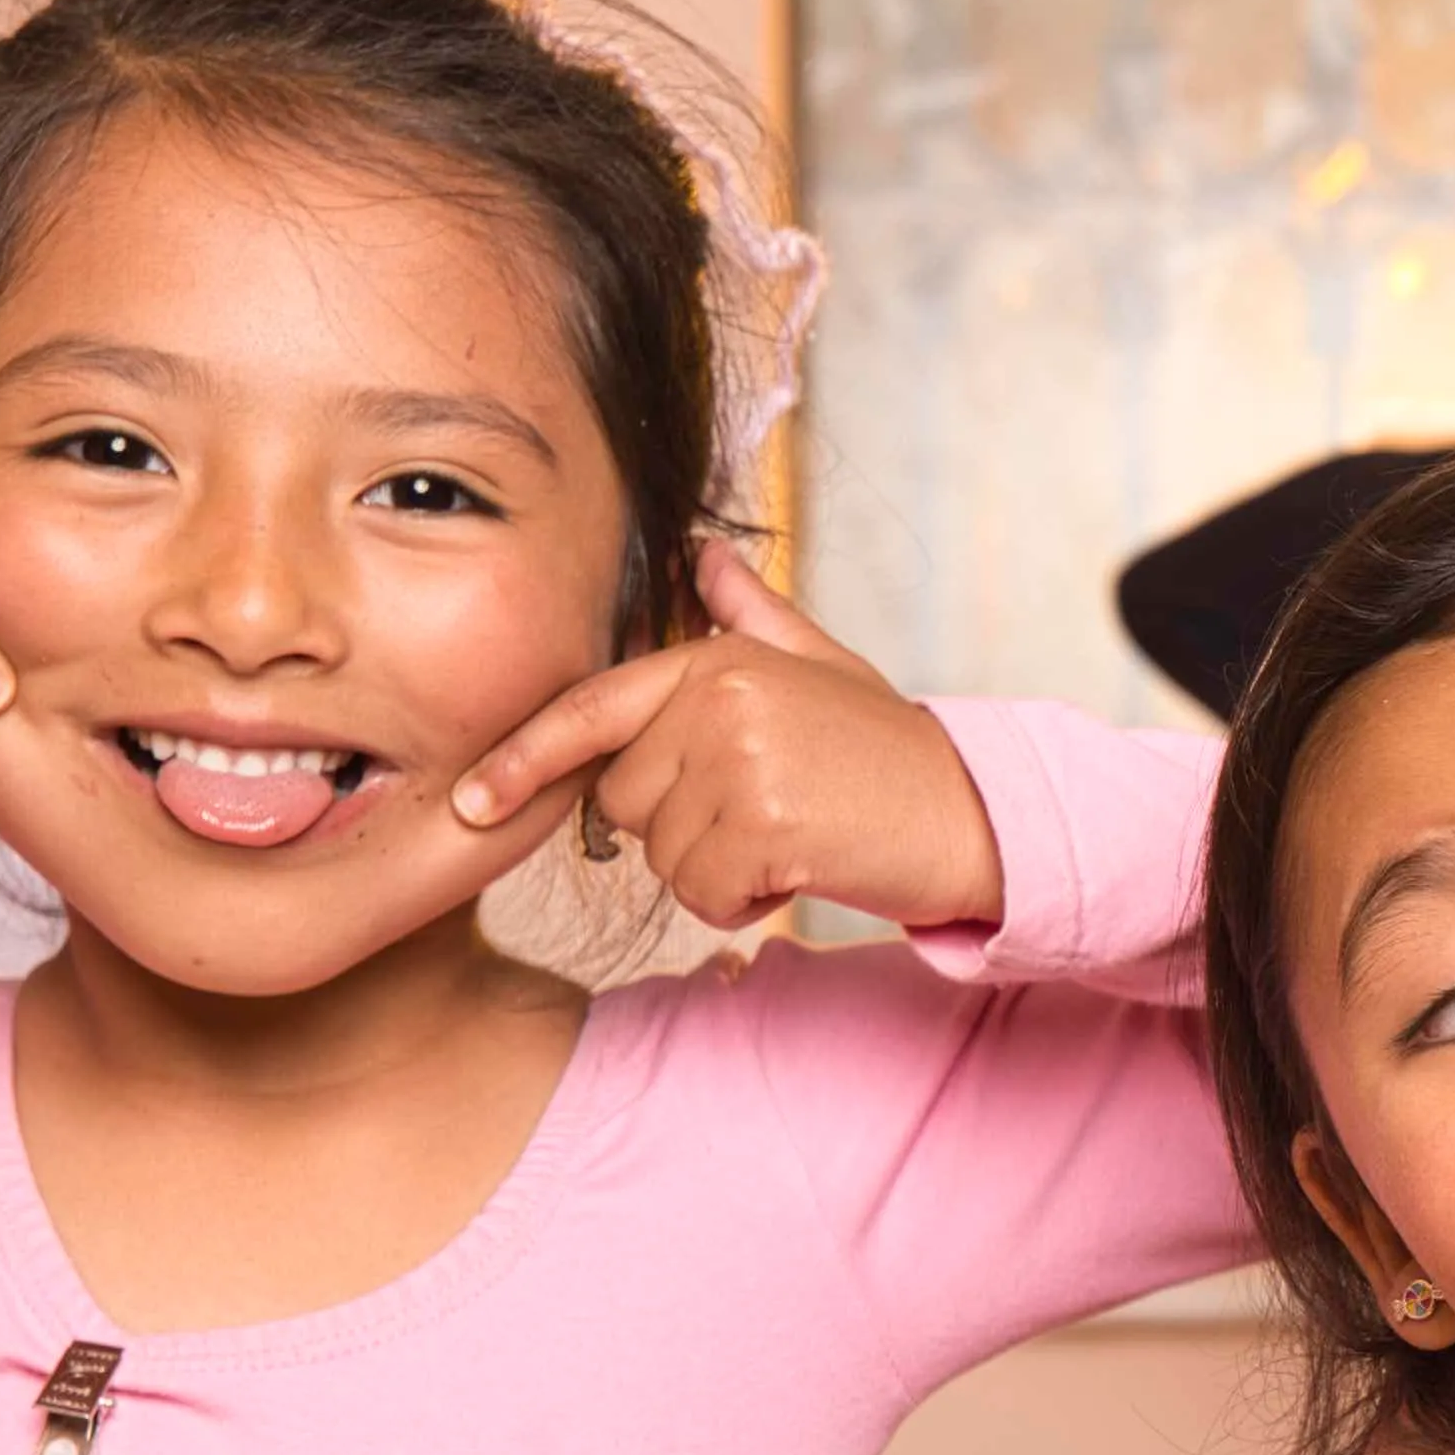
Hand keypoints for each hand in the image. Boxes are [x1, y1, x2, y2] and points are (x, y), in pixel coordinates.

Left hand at [446, 547, 995, 928]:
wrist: (980, 814)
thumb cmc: (891, 752)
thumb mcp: (822, 668)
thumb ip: (752, 617)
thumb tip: (702, 554)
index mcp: (719, 658)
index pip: (593, 709)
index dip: (525, 758)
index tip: (475, 800)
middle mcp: (719, 700)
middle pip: (621, 801)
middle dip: (679, 825)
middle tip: (766, 810)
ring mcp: (740, 761)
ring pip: (660, 856)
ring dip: (717, 869)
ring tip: (794, 835)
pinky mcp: (764, 824)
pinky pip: (702, 893)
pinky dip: (744, 900)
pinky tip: (802, 866)